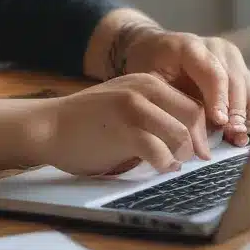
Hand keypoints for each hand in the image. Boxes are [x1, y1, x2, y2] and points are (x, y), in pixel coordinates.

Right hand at [35, 72, 210, 176]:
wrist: (48, 126)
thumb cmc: (87, 123)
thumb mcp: (125, 106)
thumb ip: (153, 114)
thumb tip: (190, 140)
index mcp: (147, 81)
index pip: (192, 103)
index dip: (201, 130)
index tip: (200, 150)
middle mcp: (143, 89)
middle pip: (193, 116)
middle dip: (197, 143)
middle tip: (192, 162)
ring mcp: (133, 108)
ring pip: (181, 135)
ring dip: (181, 156)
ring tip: (170, 164)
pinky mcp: (123, 130)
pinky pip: (160, 153)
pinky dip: (164, 165)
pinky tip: (157, 168)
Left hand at [119, 29, 249, 145]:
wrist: (153, 49)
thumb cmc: (148, 66)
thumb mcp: (148, 79)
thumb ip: (169, 100)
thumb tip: (188, 133)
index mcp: (190, 45)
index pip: (212, 72)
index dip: (219, 98)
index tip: (220, 122)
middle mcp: (216, 47)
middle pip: (235, 79)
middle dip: (236, 110)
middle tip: (234, 136)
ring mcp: (231, 57)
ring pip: (248, 86)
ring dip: (248, 114)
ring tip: (241, 138)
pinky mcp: (241, 68)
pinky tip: (248, 132)